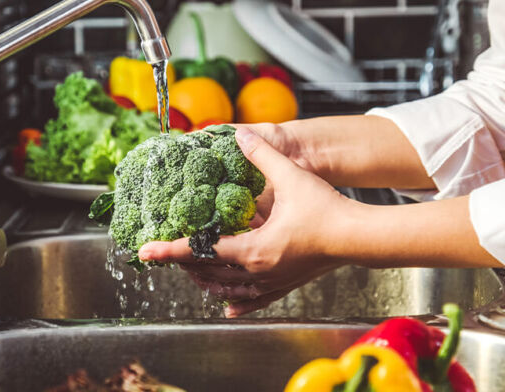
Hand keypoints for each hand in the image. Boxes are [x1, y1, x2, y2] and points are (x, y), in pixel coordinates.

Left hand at [139, 127, 365, 316]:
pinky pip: (255, 299)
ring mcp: (271, 282)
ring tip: (191, 272)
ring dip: (206, 281)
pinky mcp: (285, 285)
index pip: (200, 250)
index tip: (146, 252)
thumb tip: (241, 134)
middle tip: (166, 253)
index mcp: (253, 249)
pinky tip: (229, 307)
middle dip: (184, 263)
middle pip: (208, 272)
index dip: (169, 250)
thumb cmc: (328, 211)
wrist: (359, 238)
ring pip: (228, 290)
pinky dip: (237, 302)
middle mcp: (257, 271)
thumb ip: (262, 156)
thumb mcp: (290, 178)